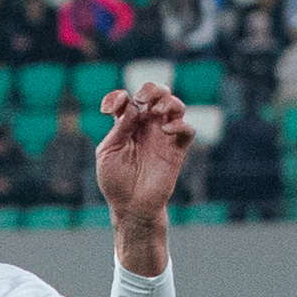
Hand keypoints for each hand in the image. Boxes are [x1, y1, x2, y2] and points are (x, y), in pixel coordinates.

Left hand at [94, 81, 191, 222]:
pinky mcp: (176, 150)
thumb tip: (133, 106)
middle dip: (152, 89)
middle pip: (157, 95)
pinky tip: (165, 130)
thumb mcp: (108, 152)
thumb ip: (120, 128)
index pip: (127, 100)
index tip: (109, 109)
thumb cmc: (115, 180)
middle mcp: (147, 126)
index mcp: (128, 124)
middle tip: (142, 99)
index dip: (118, 97)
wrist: (130, 206)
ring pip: (175, 106)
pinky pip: (187, 130)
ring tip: (156, 110)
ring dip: (168, 101)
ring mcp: (164, 136)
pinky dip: (180, 125)